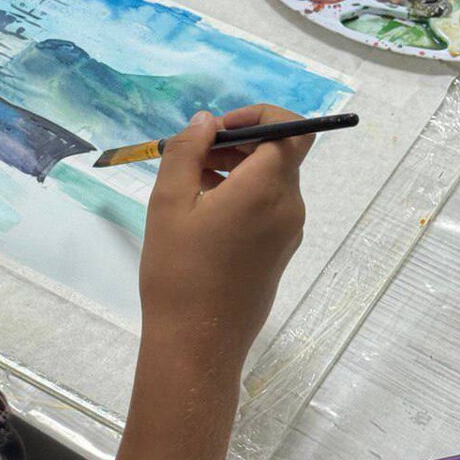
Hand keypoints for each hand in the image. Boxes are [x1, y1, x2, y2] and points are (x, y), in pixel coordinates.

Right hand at [139, 106, 311, 374]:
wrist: (197, 344)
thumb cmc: (179, 271)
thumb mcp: (169, 202)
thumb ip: (187, 152)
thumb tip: (206, 121)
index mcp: (267, 188)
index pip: (291, 129)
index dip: (258, 116)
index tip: (217, 128)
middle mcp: (289, 207)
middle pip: (277, 154)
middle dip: (236, 144)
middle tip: (190, 157)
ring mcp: (288, 233)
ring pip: (270, 181)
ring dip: (234, 171)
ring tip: (187, 187)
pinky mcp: (279, 253)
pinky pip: (266, 208)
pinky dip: (240, 197)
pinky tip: (201, 216)